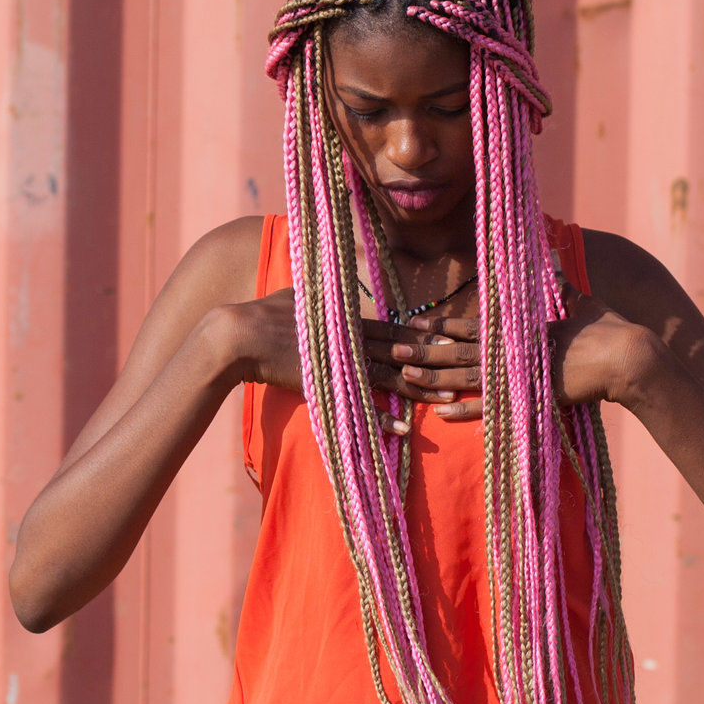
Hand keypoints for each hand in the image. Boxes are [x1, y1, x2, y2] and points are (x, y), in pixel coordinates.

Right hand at [218, 293, 484, 433]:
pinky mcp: (327, 385)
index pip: (394, 328)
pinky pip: (361, 406)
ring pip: (389, 378)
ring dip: (420, 391)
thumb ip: (318, 287)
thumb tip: (325, 271)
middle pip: (401, 351)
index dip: (423, 334)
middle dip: (434, 360)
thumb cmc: (263, 313)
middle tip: (465, 365)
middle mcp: (350, 339)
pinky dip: (383, 420)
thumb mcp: (298, 292)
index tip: (449, 337)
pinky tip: (404, 431)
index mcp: (347, 319)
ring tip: (447, 400)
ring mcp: (340, 363)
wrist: (238, 335)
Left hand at [387, 291, 665, 416]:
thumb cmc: (608, 327)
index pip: (473, 325)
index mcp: (521, 326)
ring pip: (466, 374)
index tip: (416, 322)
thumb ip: (560, 283)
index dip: (442, 326)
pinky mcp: (530, 394)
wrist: (628, 356)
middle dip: (425, 349)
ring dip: (434, 376)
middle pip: (459, 349)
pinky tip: (442, 414)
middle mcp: (514, 346)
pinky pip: (491, 406)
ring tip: (405, 375)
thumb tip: (554, 254)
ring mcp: (520, 371)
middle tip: (393, 348)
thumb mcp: (579, 299)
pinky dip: (466, 411)